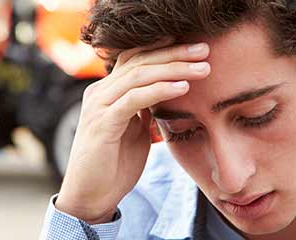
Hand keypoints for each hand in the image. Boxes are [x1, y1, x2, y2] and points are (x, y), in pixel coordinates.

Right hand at [55, 41, 209, 223]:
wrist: (90, 196)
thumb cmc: (113, 165)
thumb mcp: (134, 130)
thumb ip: (144, 109)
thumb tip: (166, 92)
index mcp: (107, 91)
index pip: (136, 57)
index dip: (166, 49)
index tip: (197, 49)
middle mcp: (99, 92)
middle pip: (139, 59)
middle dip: (175, 53)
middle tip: (205, 50)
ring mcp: (99, 106)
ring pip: (139, 74)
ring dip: (174, 69)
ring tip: (202, 68)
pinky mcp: (103, 123)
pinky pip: (134, 99)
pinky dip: (160, 90)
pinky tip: (183, 87)